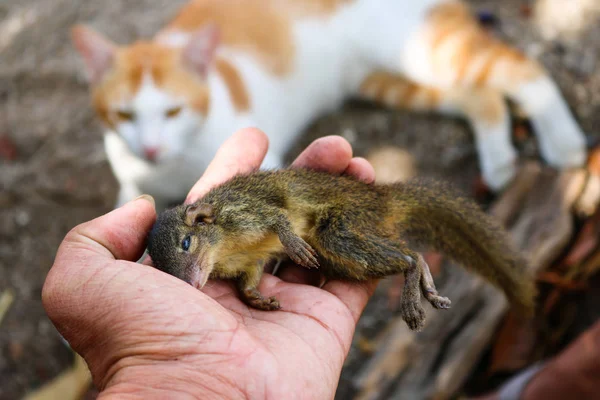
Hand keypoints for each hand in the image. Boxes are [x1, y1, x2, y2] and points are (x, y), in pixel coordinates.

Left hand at [43, 128, 377, 398]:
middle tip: (330, 146)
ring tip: (356, 164)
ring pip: (321, 237)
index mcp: (196, 265)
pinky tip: (379, 207)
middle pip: (281, 214)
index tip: (255, 137)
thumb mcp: (84, 282)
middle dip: (304, 175)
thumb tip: (139, 207)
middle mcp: (243, 279)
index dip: (239, 167)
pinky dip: (372, 244)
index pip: (224, 204)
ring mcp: (287, 301)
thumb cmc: (140, 343)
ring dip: (341, 199)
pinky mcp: (326, 322)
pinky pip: (356, 276)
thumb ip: (95, 238)